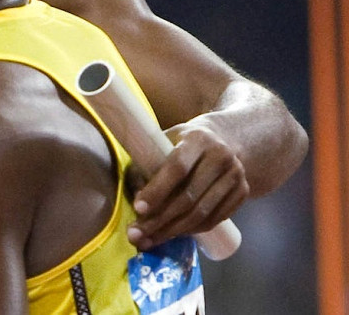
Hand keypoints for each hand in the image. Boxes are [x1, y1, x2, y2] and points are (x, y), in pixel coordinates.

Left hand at [128, 120, 248, 250]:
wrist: (221, 141)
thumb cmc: (179, 144)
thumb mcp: (160, 144)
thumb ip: (145, 169)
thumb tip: (139, 204)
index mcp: (197, 139)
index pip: (177, 168)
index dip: (157, 191)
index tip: (138, 209)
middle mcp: (221, 156)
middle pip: (189, 196)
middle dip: (160, 220)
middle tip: (136, 235)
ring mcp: (236, 175)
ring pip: (203, 213)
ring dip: (173, 231)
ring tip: (149, 241)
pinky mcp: (243, 192)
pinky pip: (215, 219)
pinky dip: (191, 231)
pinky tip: (172, 235)